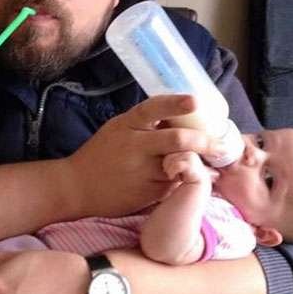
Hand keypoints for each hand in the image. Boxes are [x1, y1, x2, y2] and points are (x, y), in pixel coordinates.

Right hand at [65, 95, 221, 216]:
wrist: (75, 187)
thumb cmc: (100, 155)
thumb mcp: (118, 130)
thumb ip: (144, 124)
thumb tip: (179, 116)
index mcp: (127, 124)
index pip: (153, 108)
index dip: (175, 104)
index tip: (195, 101)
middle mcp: (134, 145)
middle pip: (176, 139)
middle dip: (202, 141)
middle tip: (217, 144)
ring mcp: (141, 170)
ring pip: (179, 163)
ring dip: (197, 163)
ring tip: (210, 162)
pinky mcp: (146, 192)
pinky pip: (173, 183)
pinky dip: (184, 179)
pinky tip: (191, 178)